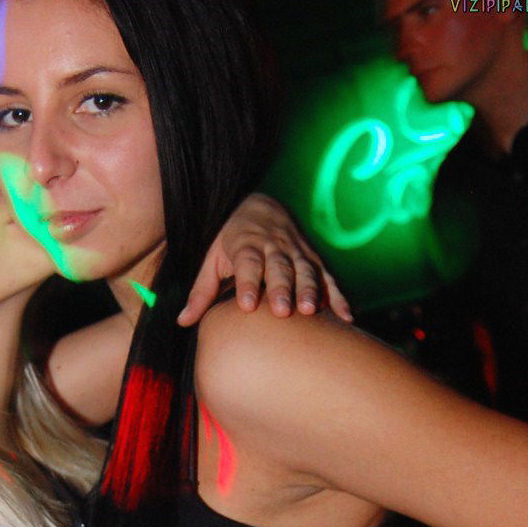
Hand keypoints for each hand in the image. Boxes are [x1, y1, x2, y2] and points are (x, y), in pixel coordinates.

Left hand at [178, 194, 351, 326]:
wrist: (261, 205)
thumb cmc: (230, 240)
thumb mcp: (211, 259)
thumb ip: (200, 291)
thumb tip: (182, 321)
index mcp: (246, 245)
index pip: (247, 264)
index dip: (247, 283)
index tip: (246, 305)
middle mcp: (273, 246)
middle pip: (279, 268)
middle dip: (281, 288)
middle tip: (282, 311)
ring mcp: (297, 251)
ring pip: (305, 270)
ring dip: (309, 290)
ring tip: (310, 311)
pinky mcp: (314, 259)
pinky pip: (328, 277)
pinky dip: (338, 296)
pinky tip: (346, 317)